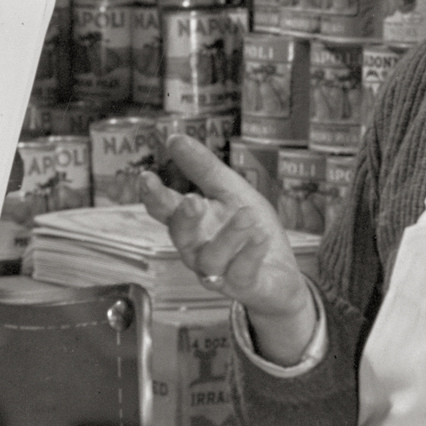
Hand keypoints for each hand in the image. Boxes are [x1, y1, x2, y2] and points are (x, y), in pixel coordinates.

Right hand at [140, 134, 317, 364]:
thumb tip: (174, 138)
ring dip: (228, 237)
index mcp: (194, 224)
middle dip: (184, 220)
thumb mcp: (232, 192)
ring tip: (246, 215)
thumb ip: (204, 169)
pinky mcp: (244, 286)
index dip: (154, 196)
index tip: (146, 177)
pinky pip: (241, 274)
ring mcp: (220, 273)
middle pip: (181, 237)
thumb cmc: (249, 230)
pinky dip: (250, 255)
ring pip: (212, 260)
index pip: (166, 210)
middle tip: (192, 201)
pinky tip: (260, 237)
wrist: (280, 275)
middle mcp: (199, 250)